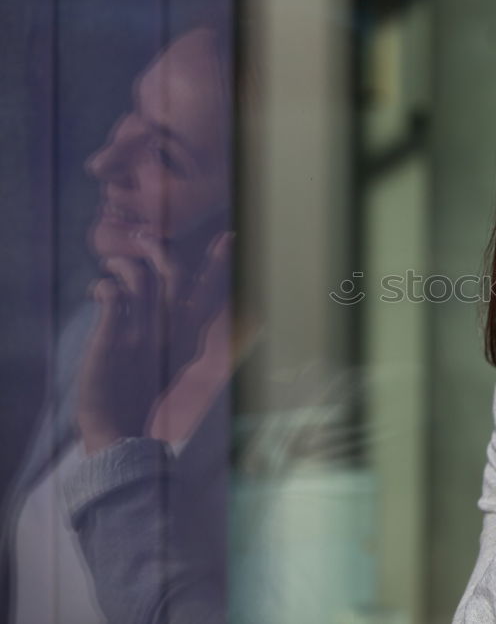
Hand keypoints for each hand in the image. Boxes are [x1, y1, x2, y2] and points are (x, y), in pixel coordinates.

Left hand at [76, 231, 232, 452]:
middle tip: (144, 236)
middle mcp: (170, 332)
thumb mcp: (173, 361)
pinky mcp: (112, 340)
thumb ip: (180, 331)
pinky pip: (111, 295)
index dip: (219, 262)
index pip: (210, 291)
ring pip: (139, 278)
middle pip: (175, 275)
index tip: (227, 237)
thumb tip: (182, 304)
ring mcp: (142, 334)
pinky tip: (97, 289)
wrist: (118, 429)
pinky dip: (102, 285)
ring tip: (112, 264)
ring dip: (122, 264)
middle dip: (160, 248)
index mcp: (189, 337)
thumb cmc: (142, 393)